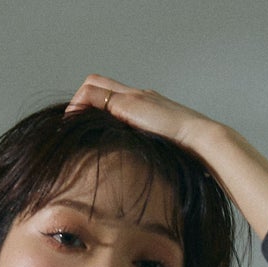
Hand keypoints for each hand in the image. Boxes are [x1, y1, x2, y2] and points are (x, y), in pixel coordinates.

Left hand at [62, 76, 220, 152]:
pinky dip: (79, 104)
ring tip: (69, 123)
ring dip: (78, 102)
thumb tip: (142, 183)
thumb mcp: (160, 153)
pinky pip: (92, 93)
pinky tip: (73, 121)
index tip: (83, 126)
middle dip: (82, 100)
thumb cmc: (186, 153)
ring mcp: (133, 96)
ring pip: (94, 83)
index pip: (114, 96)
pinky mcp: (128, 102)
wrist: (198, 140)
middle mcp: (138, 95)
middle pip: (100, 84)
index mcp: (147, 106)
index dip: (95, 106)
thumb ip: (147, 154)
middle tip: (71, 122)